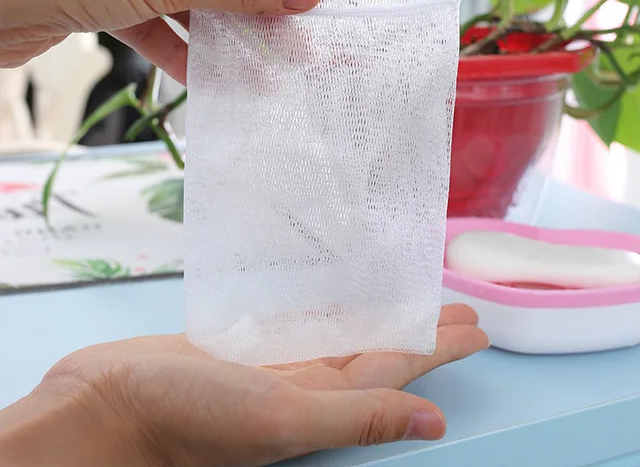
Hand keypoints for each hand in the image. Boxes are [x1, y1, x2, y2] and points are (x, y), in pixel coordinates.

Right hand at [0, 304, 486, 466]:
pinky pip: (302, 327)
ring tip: (408, 296)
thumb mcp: (281, 416)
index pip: (398, 372)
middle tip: (459, 306)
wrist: (108, 402)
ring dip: (379, 318)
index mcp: (318, 407)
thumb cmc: (188, 415)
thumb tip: (434, 424)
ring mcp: (274, 368)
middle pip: (379, 352)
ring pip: (343, 338)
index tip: (476, 327)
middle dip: (421, 332)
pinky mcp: (245, 349)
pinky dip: (328, 311)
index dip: (440, 350)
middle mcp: (304, 389)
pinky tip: (339, 297)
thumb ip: (356, 417)